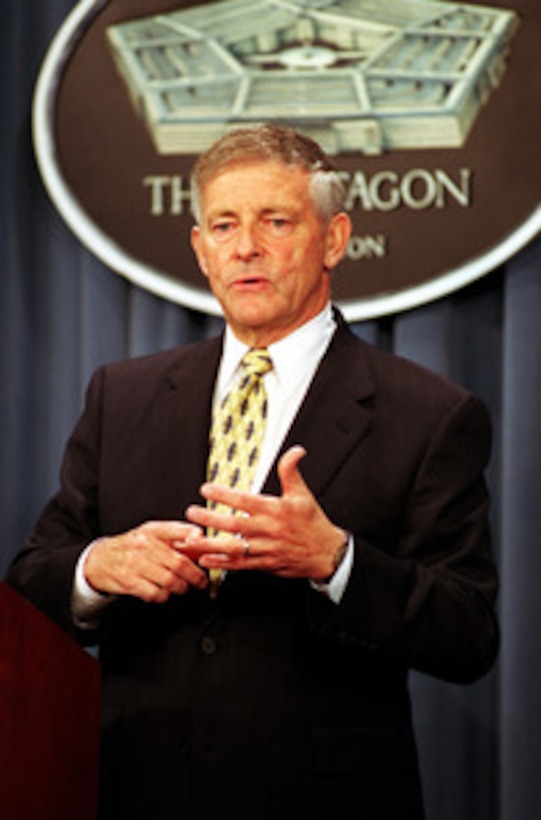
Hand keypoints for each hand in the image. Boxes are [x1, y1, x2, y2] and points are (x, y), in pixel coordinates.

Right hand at [84, 520, 207, 602]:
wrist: (100, 559)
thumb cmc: (132, 546)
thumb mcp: (152, 533)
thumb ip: (176, 535)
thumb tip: (201, 541)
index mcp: (153, 531)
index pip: (178, 531)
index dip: (195, 538)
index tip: (204, 546)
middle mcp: (144, 546)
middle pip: (178, 564)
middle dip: (195, 576)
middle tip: (200, 582)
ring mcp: (136, 564)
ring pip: (169, 581)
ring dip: (180, 587)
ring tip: (182, 587)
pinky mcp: (129, 581)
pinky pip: (154, 593)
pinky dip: (163, 596)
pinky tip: (163, 592)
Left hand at [184, 446, 346, 580]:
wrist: (327, 554)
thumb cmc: (313, 523)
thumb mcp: (303, 494)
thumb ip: (291, 471)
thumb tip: (295, 451)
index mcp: (275, 510)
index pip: (245, 500)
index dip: (224, 494)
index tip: (206, 488)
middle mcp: (268, 530)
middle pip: (234, 524)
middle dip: (210, 518)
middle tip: (192, 511)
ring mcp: (265, 549)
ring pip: (234, 547)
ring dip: (210, 543)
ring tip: (192, 539)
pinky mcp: (264, 564)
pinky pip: (240, 565)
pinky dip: (222, 563)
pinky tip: (206, 558)